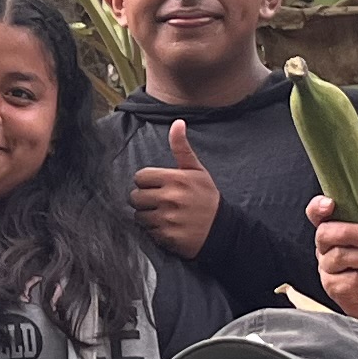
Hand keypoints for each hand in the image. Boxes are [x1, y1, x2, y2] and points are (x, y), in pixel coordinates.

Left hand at [132, 121, 220, 259]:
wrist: (222, 229)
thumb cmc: (207, 197)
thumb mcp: (196, 170)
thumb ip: (182, 148)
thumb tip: (177, 122)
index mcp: (175, 179)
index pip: (140, 177)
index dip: (146, 182)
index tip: (156, 186)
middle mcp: (170, 198)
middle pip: (135, 197)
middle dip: (143, 199)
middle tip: (157, 201)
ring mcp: (168, 218)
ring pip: (139, 216)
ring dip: (147, 216)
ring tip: (162, 214)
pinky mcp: (167, 236)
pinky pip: (148, 232)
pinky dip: (154, 230)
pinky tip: (167, 226)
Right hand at [311, 203, 357, 324]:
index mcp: (338, 232)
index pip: (317, 215)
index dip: (319, 207)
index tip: (332, 204)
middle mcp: (327, 250)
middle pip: (324, 233)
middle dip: (350, 232)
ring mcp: (328, 271)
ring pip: (339, 257)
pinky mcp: (335, 290)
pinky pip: (349, 281)